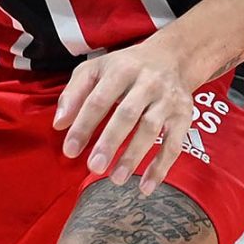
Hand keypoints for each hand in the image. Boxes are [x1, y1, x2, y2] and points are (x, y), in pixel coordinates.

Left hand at [55, 36, 199, 194]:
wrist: (172, 56)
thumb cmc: (125, 68)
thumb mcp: (95, 69)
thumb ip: (74, 94)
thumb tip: (59, 125)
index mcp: (121, 69)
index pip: (99, 100)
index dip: (83, 126)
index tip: (70, 151)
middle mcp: (148, 82)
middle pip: (127, 114)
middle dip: (110, 142)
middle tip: (94, 167)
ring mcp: (168, 99)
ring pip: (151, 129)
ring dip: (133, 156)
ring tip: (116, 179)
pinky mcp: (184, 114)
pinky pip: (174, 144)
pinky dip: (161, 167)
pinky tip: (146, 187)